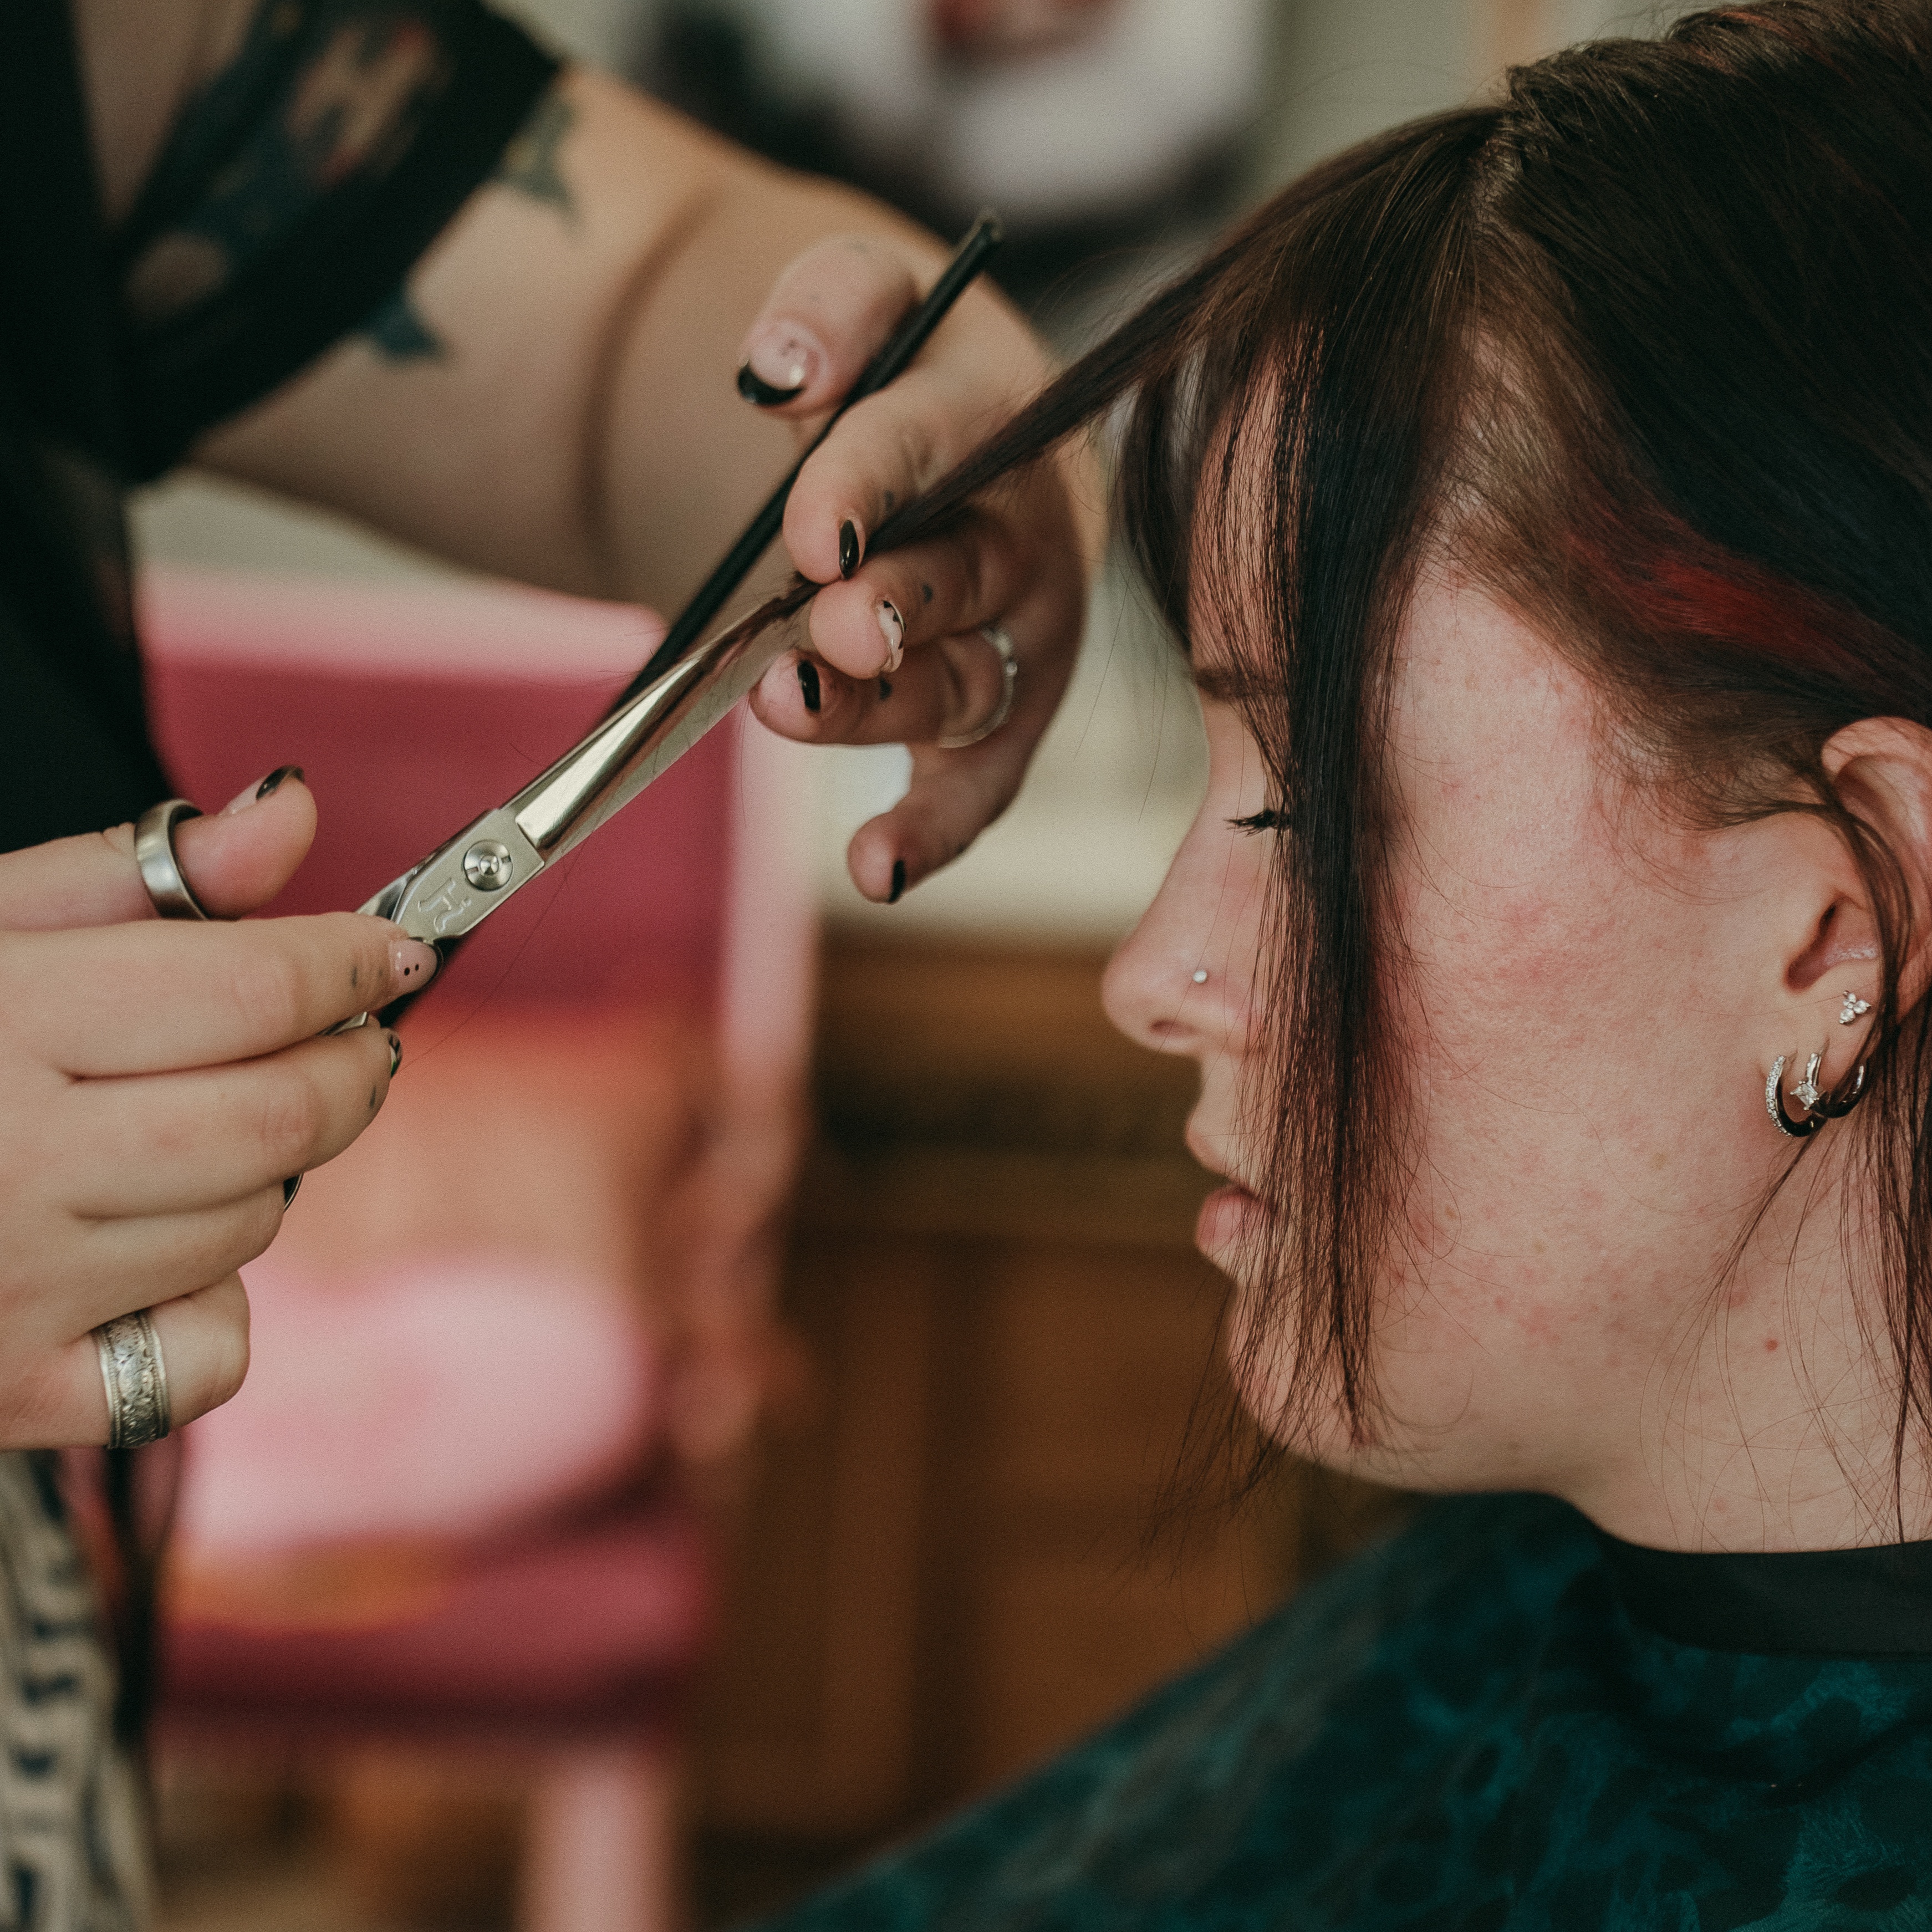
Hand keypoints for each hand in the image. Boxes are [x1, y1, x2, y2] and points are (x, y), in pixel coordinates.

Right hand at [0, 775, 437, 1447]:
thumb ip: (132, 875)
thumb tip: (289, 813)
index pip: (251, 992)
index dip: (349, 964)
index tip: (390, 953)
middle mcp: (7, 1161)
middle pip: (279, 1117)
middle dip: (350, 1067)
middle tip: (355, 1040)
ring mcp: (11, 1291)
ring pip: (250, 1223)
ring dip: (270, 1171)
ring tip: (206, 1126)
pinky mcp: (14, 1391)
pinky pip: (204, 1353)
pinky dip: (209, 1302)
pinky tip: (145, 1256)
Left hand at [740, 234, 1099, 900]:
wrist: (963, 443)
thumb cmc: (905, 374)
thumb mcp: (868, 295)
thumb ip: (830, 305)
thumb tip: (775, 369)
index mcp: (996, 418)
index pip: (928, 442)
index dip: (870, 487)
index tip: (814, 534)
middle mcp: (1023, 539)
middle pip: (956, 580)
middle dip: (891, 606)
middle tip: (829, 626)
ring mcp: (1018, 641)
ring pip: (955, 688)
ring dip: (874, 712)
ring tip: (786, 705)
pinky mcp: (1002, 719)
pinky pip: (978, 787)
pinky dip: (932, 833)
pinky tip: (875, 873)